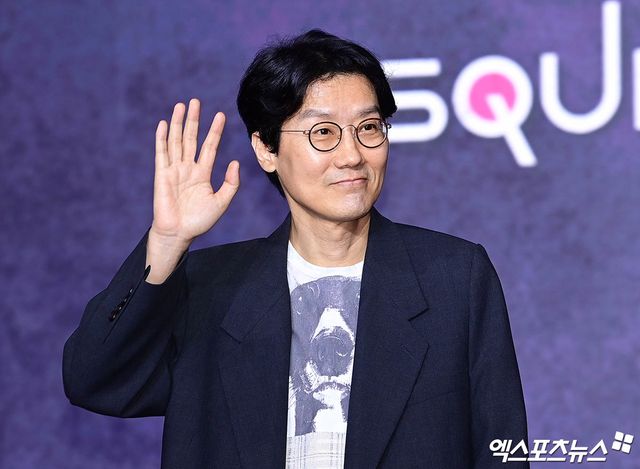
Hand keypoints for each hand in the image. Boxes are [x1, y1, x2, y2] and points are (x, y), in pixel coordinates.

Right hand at [150, 99, 239, 247]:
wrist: (179, 233)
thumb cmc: (199, 221)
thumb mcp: (221, 202)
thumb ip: (230, 183)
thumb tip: (235, 163)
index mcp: (202, 174)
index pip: (210, 147)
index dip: (215, 131)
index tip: (221, 115)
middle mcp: (188, 168)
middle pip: (191, 138)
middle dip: (194, 120)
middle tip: (196, 101)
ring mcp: (174, 170)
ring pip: (177, 141)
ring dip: (179, 123)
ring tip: (182, 105)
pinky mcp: (161, 175)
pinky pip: (161, 153)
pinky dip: (162, 138)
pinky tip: (164, 124)